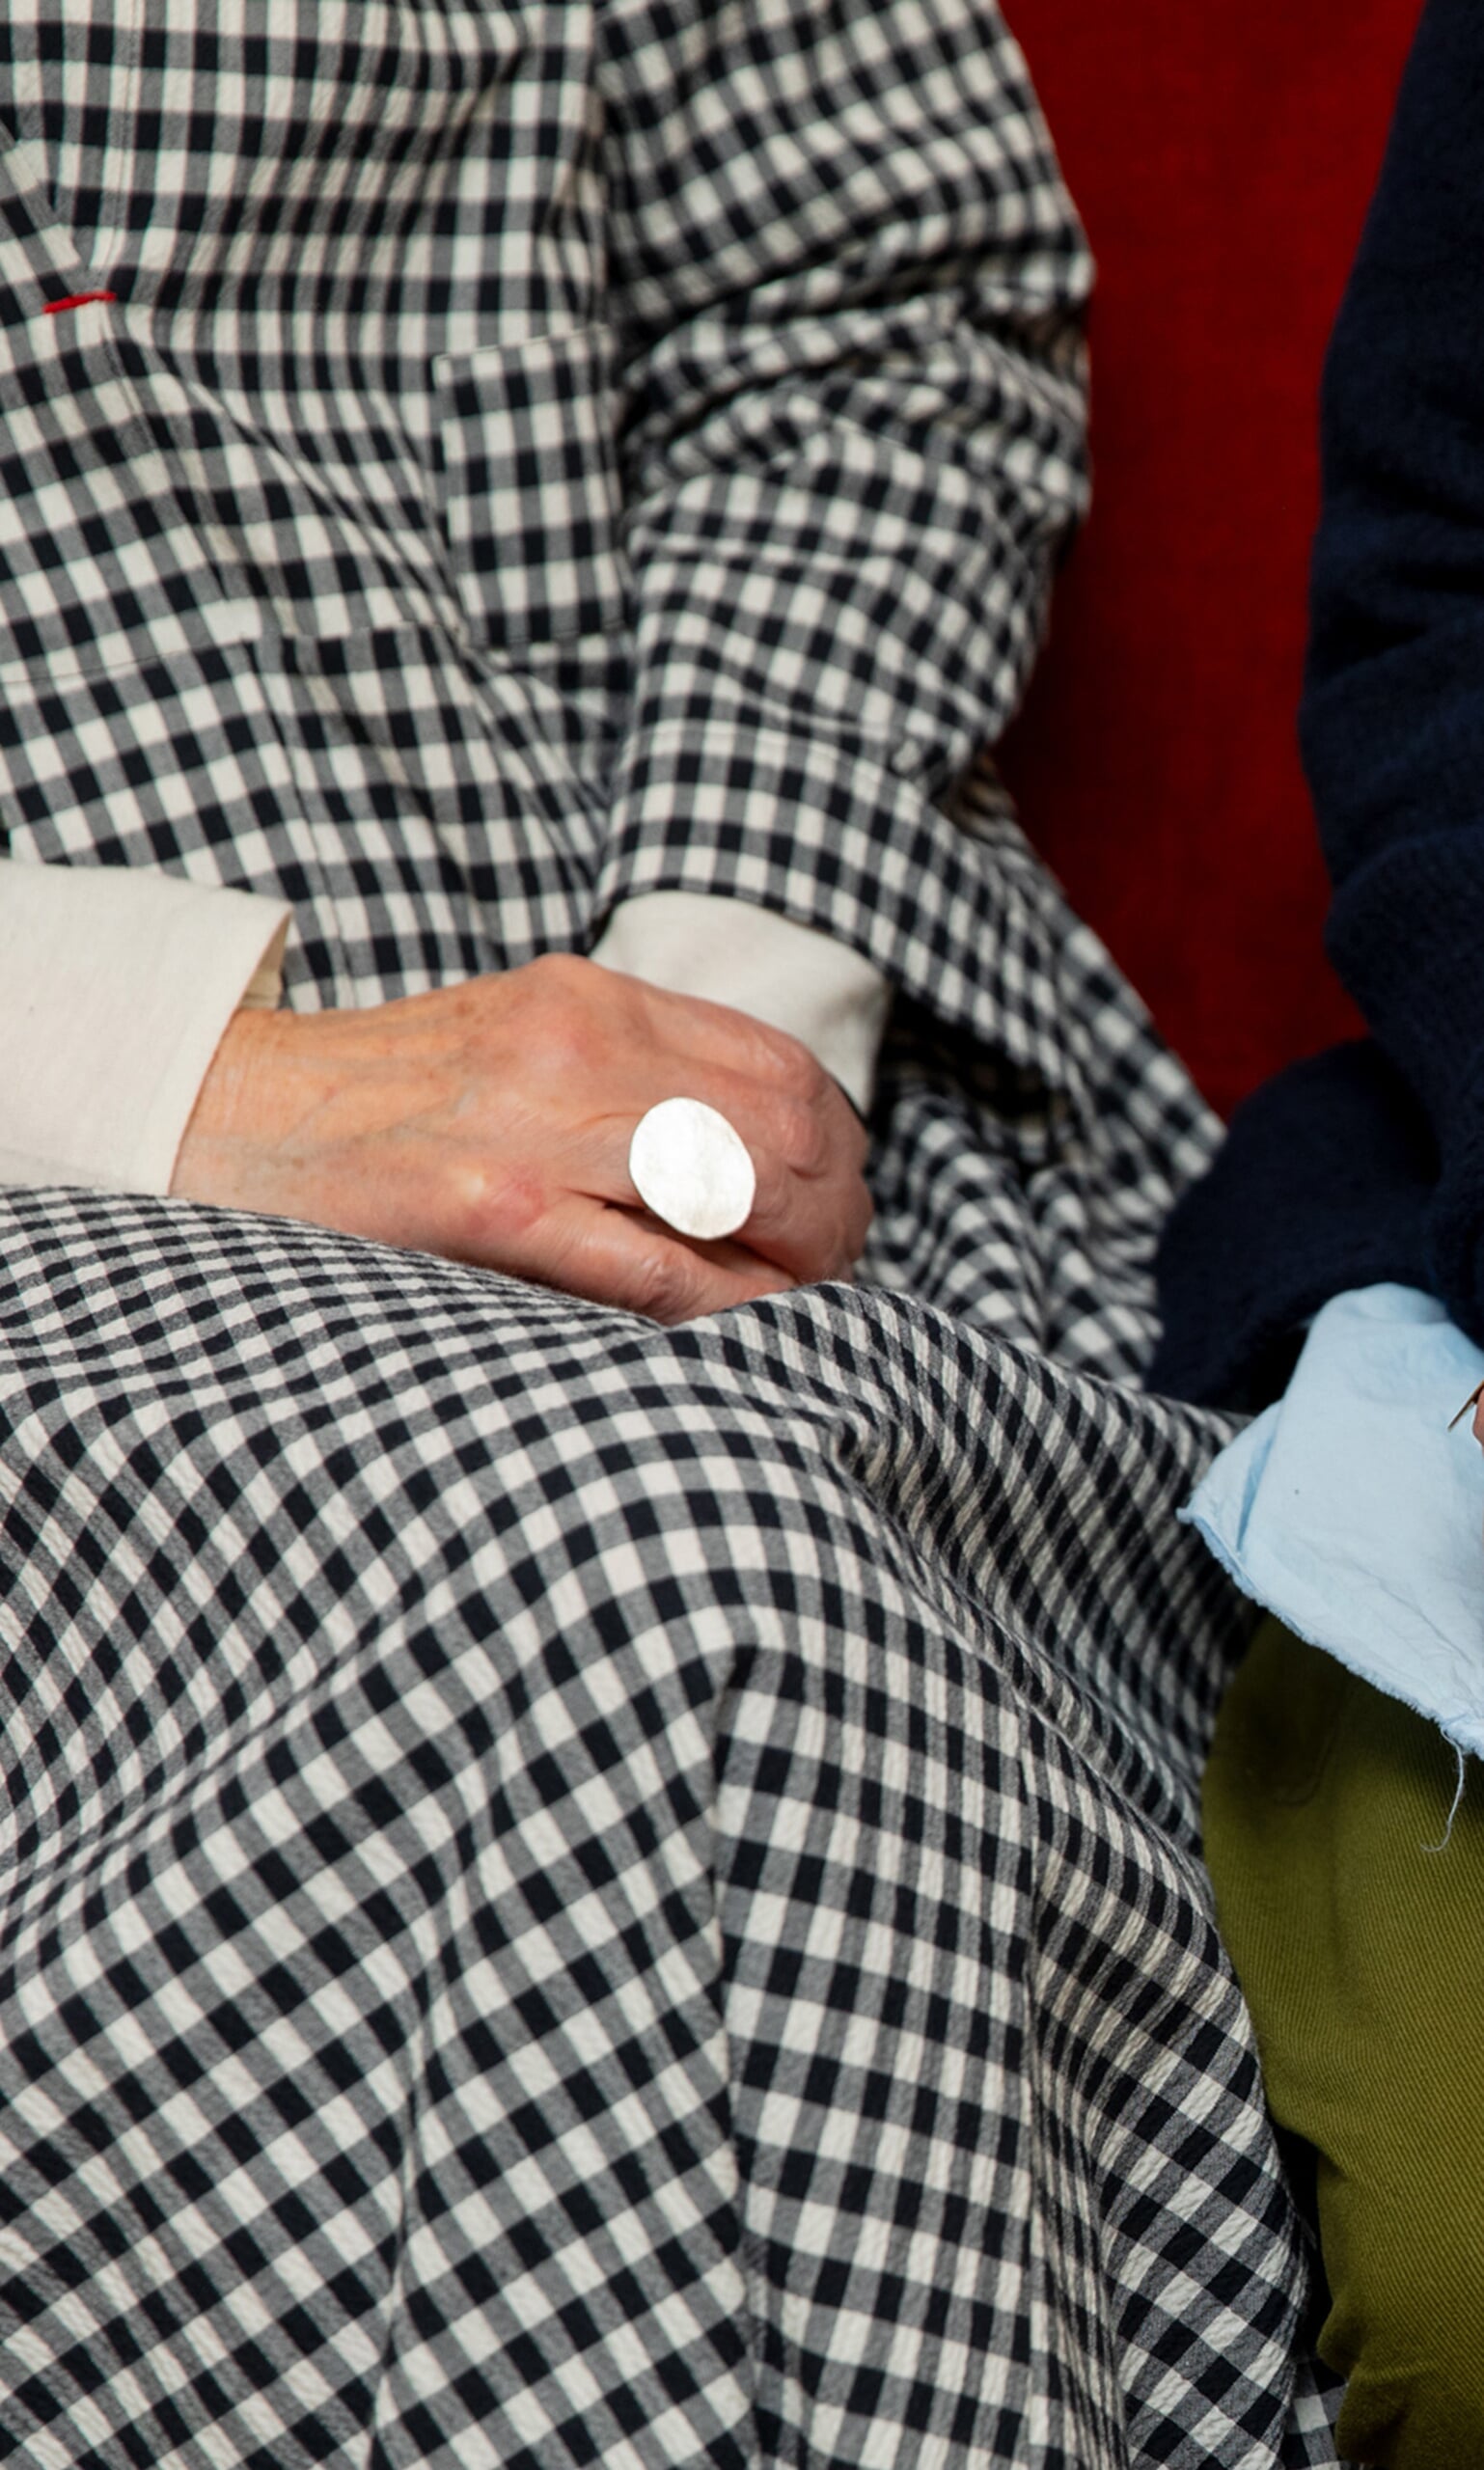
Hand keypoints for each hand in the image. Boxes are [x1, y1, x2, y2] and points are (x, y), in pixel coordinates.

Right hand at [171, 954, 871, 1319]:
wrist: (220, 1118)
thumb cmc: (374, 1108)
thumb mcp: (512, 1046)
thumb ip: (623, 1079)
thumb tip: (756, 1160)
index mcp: (586, 997)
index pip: (778, 1063)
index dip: (838, 1147)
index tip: (837, 1206)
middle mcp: (574, 1042)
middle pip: (786, 1122)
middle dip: (838, 1210)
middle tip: (835, 1268)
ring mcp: (535, 1123)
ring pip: (745, 1184)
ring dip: (801, 1258)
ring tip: (799, 1301)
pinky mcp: (493, 1205)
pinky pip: (661, 1266)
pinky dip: (730, 1304)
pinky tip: (743, 1328)